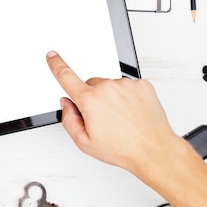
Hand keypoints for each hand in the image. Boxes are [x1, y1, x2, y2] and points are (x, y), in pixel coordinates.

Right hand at [46, 50, 178, 179]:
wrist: (154, 150)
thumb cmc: (123, 149)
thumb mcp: (85, 143)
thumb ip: (69, 120)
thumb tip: (67, 104)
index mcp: (90, 100)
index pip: (66, 76)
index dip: (56, 64)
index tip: (52, 56)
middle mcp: (107, 87)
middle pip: (91, 85)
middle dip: (93, 98)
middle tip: (103, 119)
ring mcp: (126, 84)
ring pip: (111, 86)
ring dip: (112, 98)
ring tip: (121, 119)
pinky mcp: (142, 84)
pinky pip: (128, 87)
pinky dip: (128, 98)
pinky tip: (131, 114)